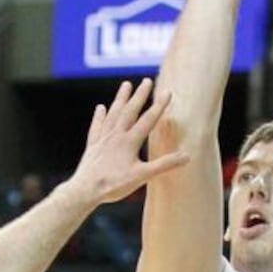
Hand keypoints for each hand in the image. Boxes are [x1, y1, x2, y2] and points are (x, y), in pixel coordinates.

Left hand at [70, 79, 188, 204]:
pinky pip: (97, 126)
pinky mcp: (93, 145)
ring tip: (126, 84)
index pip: (148, 119)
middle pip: (129, 111)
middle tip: (147, 80)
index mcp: (130, 141)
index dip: (159, 105)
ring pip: (113, 114)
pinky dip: (99, 116)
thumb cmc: (114, 185)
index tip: (168, 91)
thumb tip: (187, 156)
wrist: (85, 190)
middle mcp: (116, 135)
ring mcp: (103, 139)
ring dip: (120, 99)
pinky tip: (101, 108)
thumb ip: (164, 165)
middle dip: (139, 95)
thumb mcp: (142, 176)